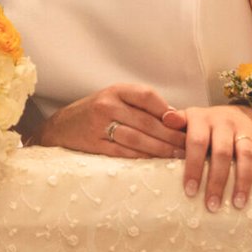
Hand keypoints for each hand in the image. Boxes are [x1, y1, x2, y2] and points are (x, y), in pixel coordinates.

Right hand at [32, 83, 187, 159]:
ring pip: (137, 139)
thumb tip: (177, 119)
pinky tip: (155, 161)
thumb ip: (142, 105)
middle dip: (170, 135)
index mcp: (116, 90)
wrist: (62, 126)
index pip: (147, 96)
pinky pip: (124, 153)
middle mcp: (107, 105)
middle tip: (189, 145)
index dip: (167, 111)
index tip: (184, 123)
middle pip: (146, 122)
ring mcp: (99, 126)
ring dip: (161, 149)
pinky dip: (142, 158)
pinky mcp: (94, 144)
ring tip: (178, 156)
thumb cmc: (97, 112)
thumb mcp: (116, 99)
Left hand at [160, 105, 251, 211]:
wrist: (229, 112)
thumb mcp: (185, 121)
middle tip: (212, 205)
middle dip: (217, 181)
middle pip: (222, 152)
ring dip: (243, 180)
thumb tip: (163, 121)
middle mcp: (223, 122)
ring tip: (238, 203)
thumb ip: (174, 125)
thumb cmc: (200, 126)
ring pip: (245, 154)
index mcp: (201, 119)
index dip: (194, 167)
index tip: (190, 192)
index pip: (197, 143)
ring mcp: (243, 129)